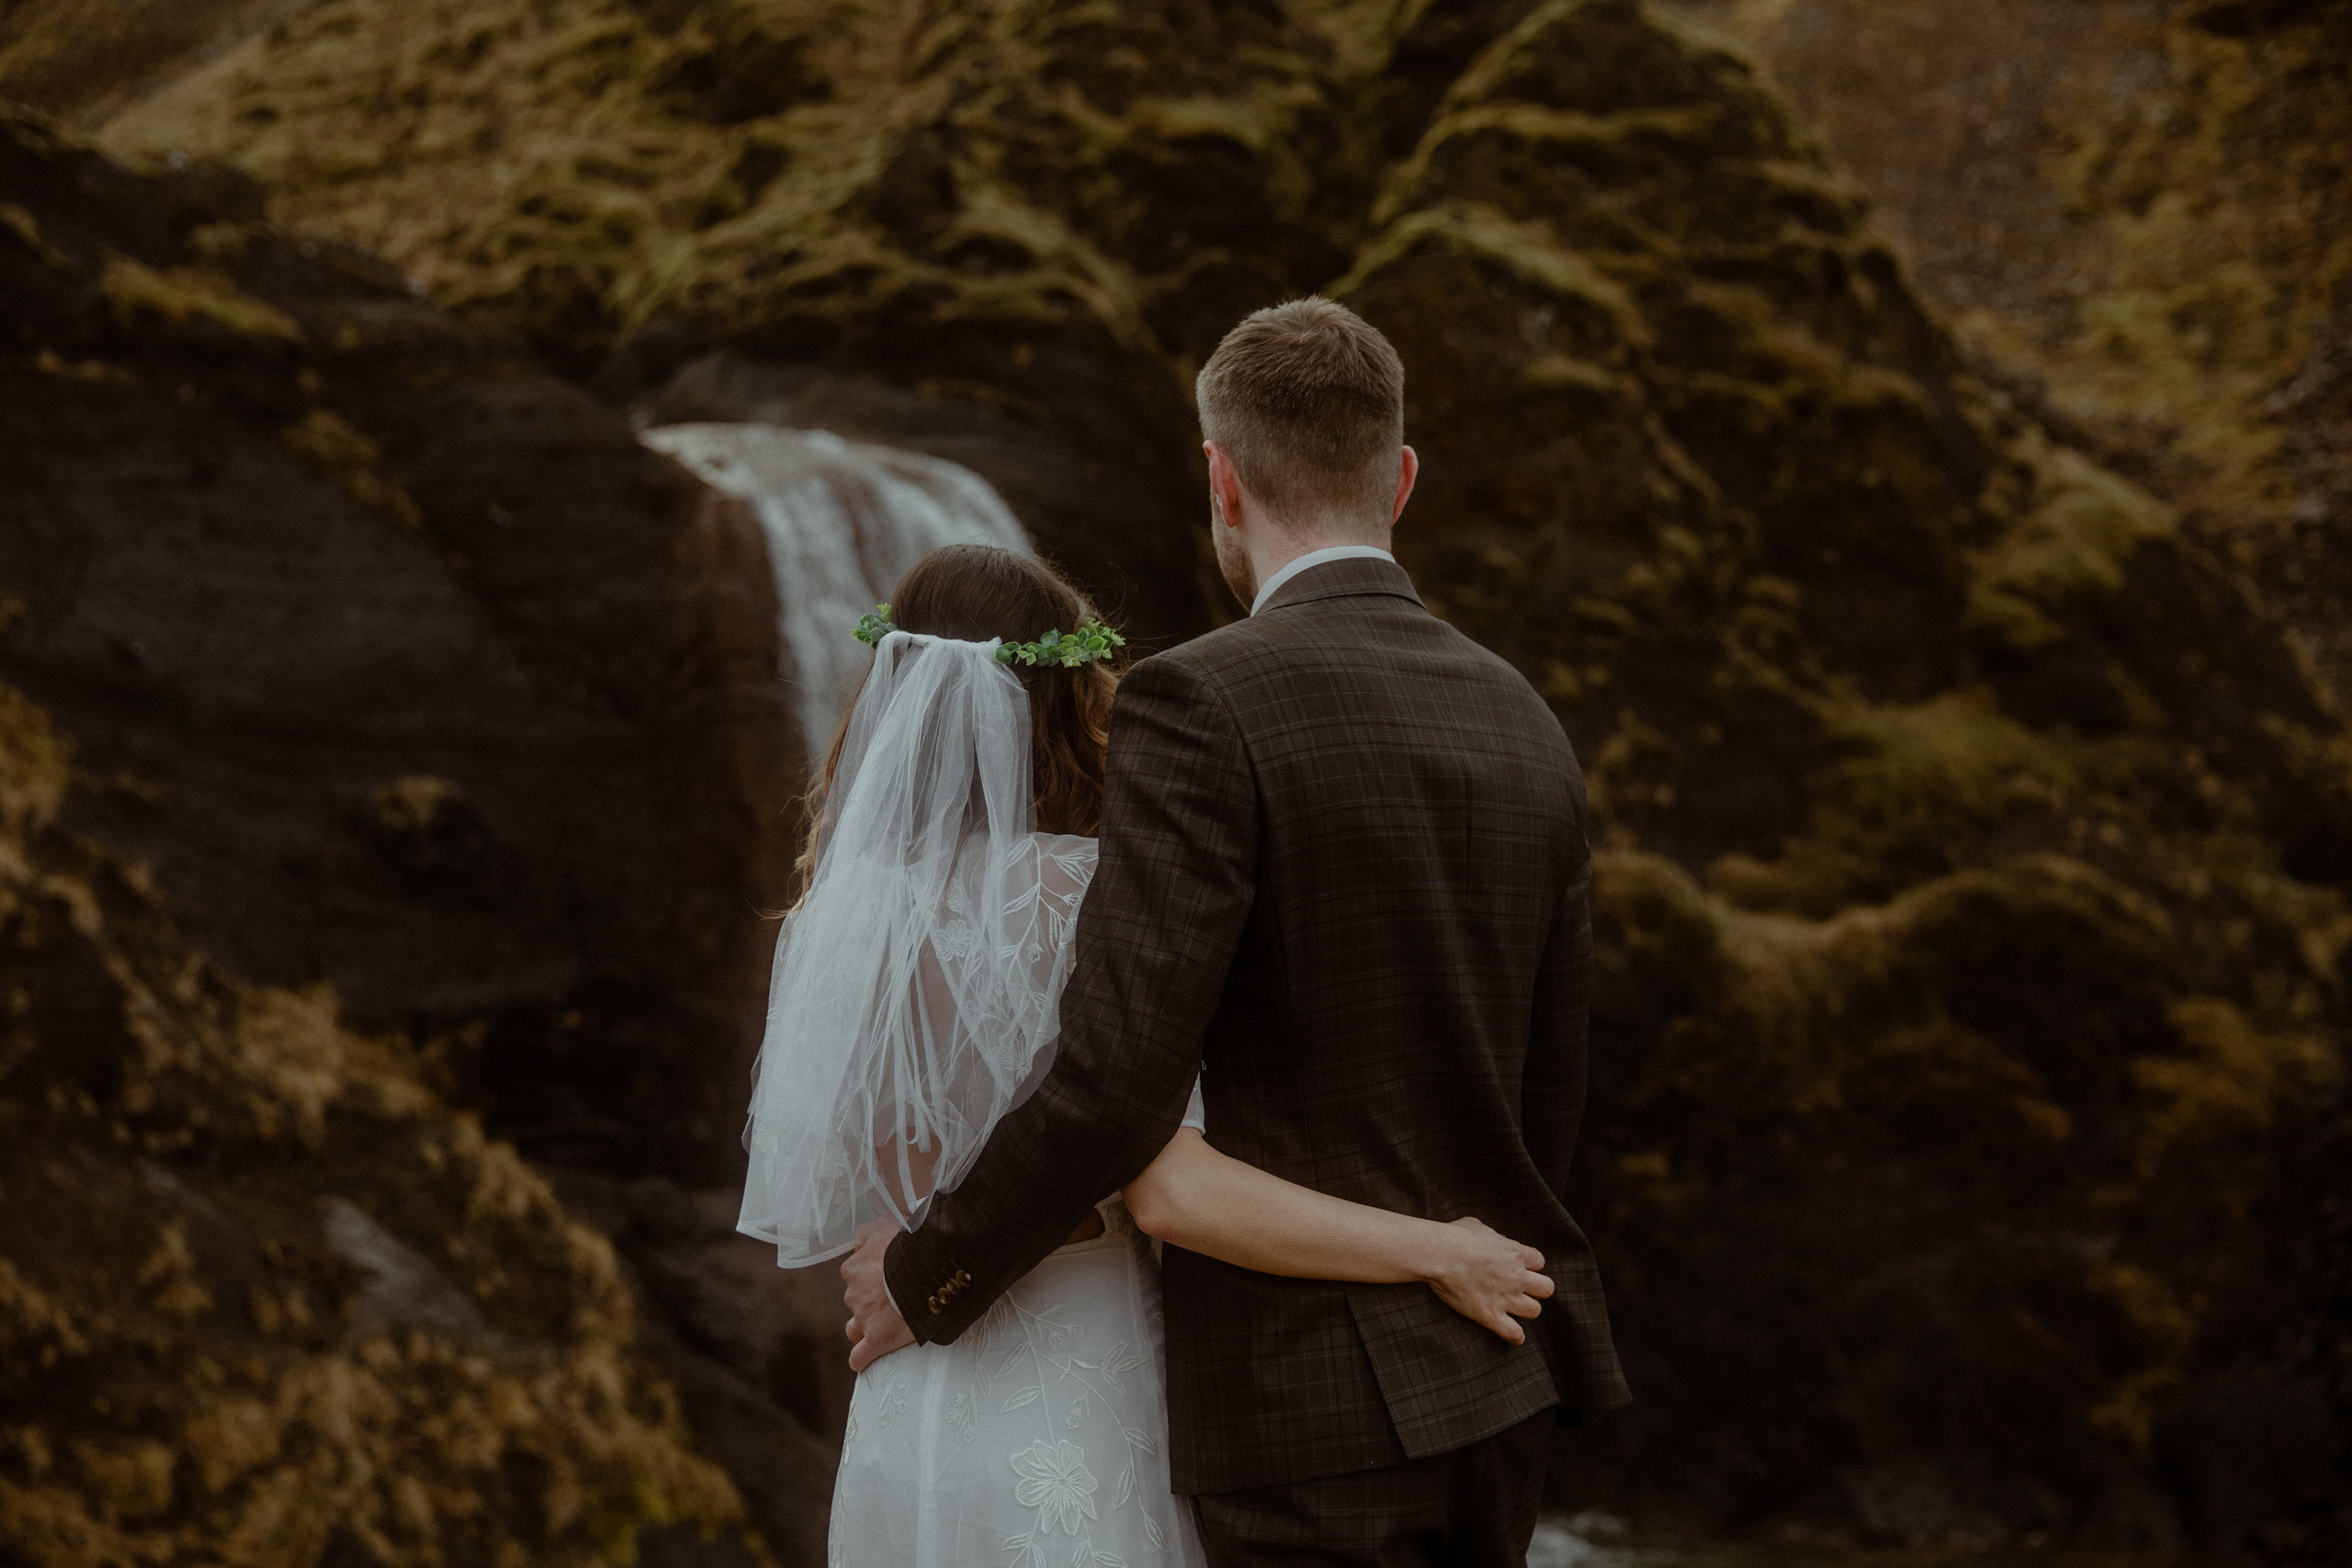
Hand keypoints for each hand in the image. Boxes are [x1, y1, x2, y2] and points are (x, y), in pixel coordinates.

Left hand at [841, 1216, 914, 1372]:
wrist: (932, 1267)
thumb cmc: (914, 1243)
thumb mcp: (888, 1222)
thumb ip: (869, 1230)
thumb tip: (861, 1242)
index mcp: (854, 1267)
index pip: (855, 1273)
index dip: (872, 1275)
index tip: (890, 1275)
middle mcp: (854, 1293)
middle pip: (856, 1300)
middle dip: (871, 1301)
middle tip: (898, 1297)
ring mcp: (865, 1318)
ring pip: (855, 1328)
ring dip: (865, 1328)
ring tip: (887, 1325)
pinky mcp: (878, 1339)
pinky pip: (860, 1357)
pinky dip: (862, 1358)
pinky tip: (867, 1359)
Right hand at [1424, 1216, 1552, 1344]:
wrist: (1439, 1254)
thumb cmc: (1454, 1237)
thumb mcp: (1478, 1226)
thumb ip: (1493, 1237)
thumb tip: (1496, 1242)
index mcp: (1516, 1253)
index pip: (1539, 1262)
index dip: (1530, 1265)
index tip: (1519, 1267)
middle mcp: (1517, 1276)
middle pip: (1546, 1288)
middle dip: (1536, 1289)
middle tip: (1521, 1289)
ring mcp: (1506, 1298)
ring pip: (1535, 1311)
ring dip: (1526, 1310)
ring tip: (1514, 1309)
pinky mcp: (1490, 1315)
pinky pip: (1514, 1333)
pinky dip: (1515, 1336)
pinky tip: (1512, 1335)